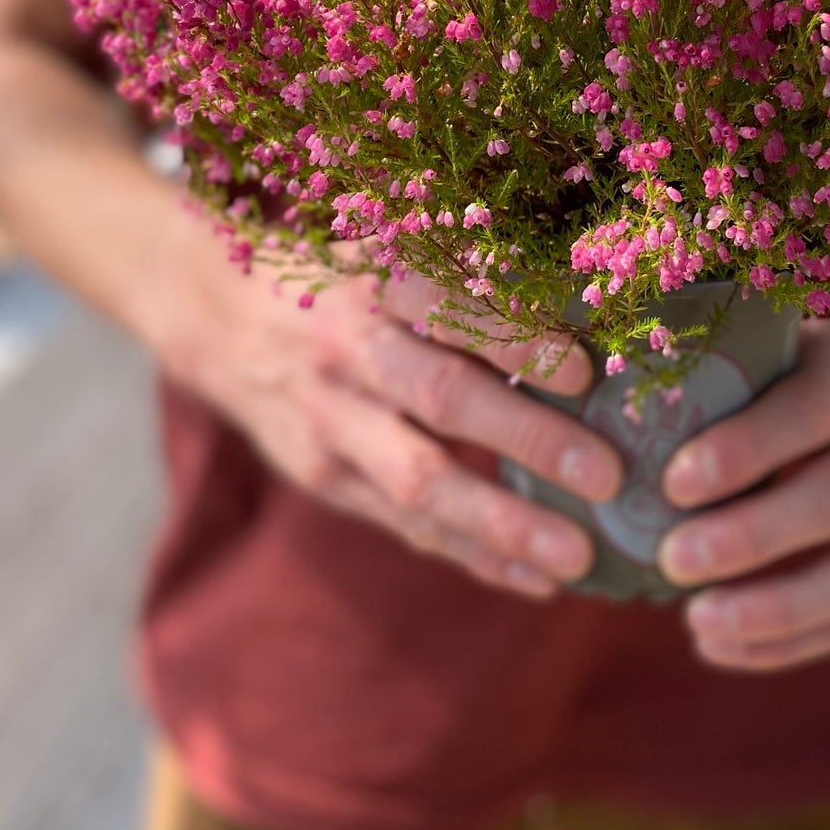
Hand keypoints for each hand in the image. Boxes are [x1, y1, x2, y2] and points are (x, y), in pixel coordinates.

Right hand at [159, 244, 621, 600]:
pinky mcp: (328, 480)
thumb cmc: (344, 276)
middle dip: (527, 440)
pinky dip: (476, 556)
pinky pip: (409, 528)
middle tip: (608, 473)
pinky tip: (540, 579)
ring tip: (579, 557)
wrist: (221, 318)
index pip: (451, 310)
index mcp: (375, 285)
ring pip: (420, 483)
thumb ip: (466, 276)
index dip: (516, 339)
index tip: (584, 371)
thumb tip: (589, 303)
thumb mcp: (389, 250)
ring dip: (503, 525)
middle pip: (441, 399)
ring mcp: (332, 426)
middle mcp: (350, 355)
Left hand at [657, 321, 829, 671]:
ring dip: (776, 608)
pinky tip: (716, 647)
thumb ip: (732, 363)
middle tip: (672, 559)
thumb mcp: (794, 342)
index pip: (804, 413)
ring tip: (696, 622)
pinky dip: (787, 643)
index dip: (743, 450)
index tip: (673, 481)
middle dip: (752, 537)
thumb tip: (620, 385)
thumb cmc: (826, 369)